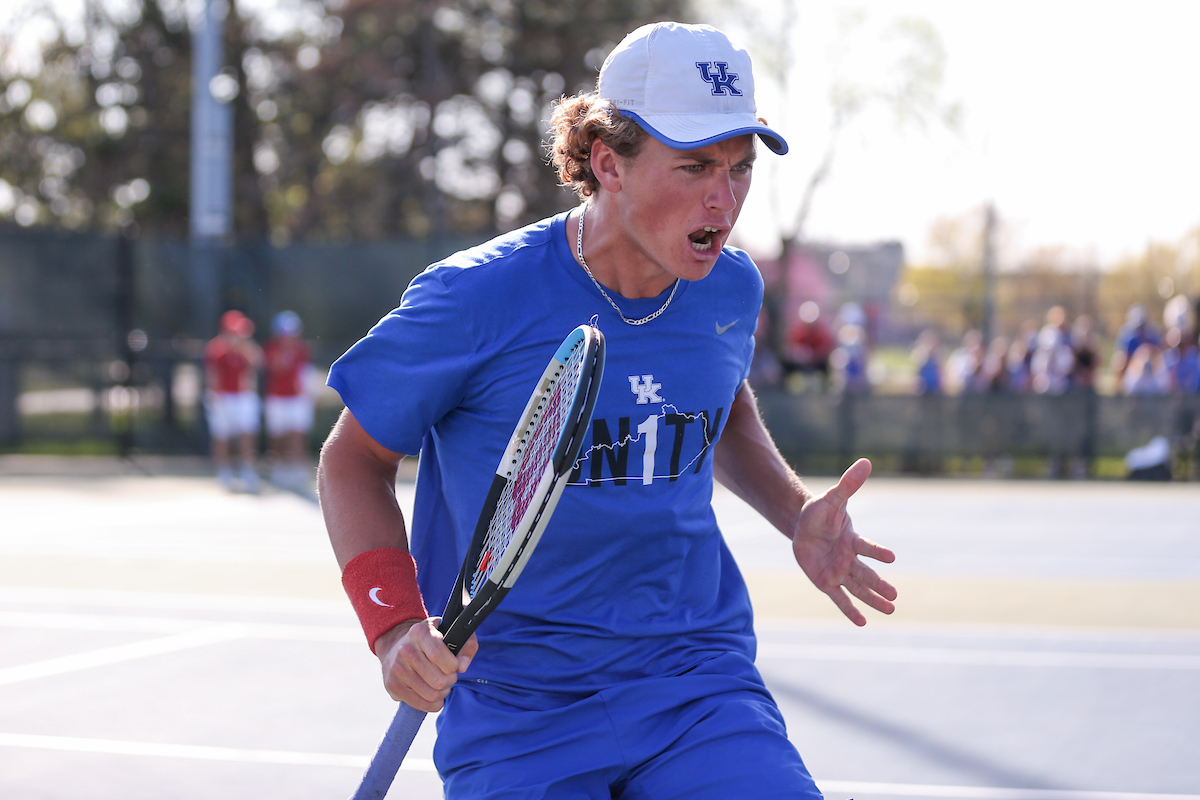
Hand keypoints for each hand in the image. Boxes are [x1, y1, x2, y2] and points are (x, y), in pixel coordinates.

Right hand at [374, 618, 478, 710]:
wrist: (397, 644)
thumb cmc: (431, 640)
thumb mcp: (451, 632)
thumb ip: (466, 645)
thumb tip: (462, 666)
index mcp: (419, 632)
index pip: (437, 654)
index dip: (452, 665)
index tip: (455, 666)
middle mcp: (404, 649)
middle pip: (438, 680)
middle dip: (450, 681)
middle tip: (449, 676)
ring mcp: (396, 668)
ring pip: (431, 694)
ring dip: (442, 693)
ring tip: (442, 685)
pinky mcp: (392, 685)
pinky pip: (419, 704)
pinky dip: (432, 704)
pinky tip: (434, 696)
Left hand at [791, 458, 896, 625]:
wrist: (803, 525)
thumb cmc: (820, 512)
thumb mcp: (832, 498)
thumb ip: (848, 484)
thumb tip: (866, 461)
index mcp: (852, 540)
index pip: (866, 547)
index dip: (877, 551)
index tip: (891, 557)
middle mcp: (849, 559)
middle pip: (866, 575)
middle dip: (880, 586)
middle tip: (895, 596)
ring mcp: (838, 572)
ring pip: (858, 589)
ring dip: (873, 600)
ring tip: (891, 610)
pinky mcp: (825, 582)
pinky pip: (839, 599)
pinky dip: (849, 610)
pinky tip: (862, 623)